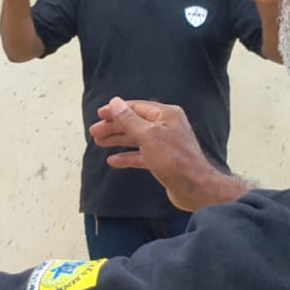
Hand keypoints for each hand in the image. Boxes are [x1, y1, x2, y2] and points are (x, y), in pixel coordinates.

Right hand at [89, 98, 246, 211]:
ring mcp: (165, 144)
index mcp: (166, 115)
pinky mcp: (163, 161)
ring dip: (118, 140)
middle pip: (135, 123)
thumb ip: (129, 119)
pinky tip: (113, 160)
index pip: (136, 108)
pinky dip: (128, 157)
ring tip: (99, 142)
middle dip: (114, 127)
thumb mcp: (148, 136)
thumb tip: (115, 102)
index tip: (99, 115)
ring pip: (137, 139)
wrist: (194, 187)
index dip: (116, 110)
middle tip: (94, 132)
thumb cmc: (173, 159)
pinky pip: (141, 155)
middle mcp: (166, 126)